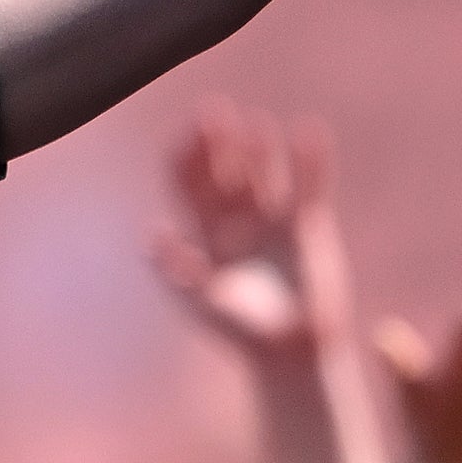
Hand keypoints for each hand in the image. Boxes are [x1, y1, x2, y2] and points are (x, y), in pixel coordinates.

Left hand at [149, 105, 346, 362]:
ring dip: (257, 148)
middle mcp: (235, 219)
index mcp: (203, 234)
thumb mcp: (207, 304)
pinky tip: (309, 131)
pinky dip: (310, 161)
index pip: (188, 186)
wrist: (292, 352)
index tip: (185, 135)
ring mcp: (271, 218)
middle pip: (223, 170)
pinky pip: (309, 185)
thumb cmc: (242, 332)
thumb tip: (151, 237)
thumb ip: (180, 273)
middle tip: (213, 110)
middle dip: (217, 142)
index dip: (185, 159)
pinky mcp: (308, 224)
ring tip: (255, 125)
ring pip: (262, 172)